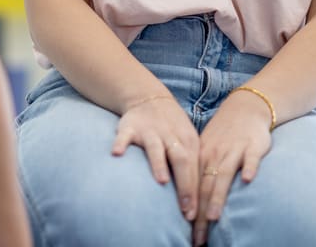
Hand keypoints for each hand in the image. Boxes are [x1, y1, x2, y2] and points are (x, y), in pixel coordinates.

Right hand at [111, 94, 201, 220]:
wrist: (150, 98)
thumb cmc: (172, 130)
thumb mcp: (187, 142)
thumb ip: (191, 166)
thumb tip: (199, 201)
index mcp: (188, 141)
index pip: (195, 169)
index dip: (195, 192)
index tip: (193, 215)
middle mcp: (171, 136)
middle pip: (182, 160)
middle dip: (185, 185)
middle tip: (185, 208)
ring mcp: (150, 131)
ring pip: (156, 147)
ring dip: (159, 163)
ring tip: (161, 181)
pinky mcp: (130, 127)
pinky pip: (124, 135)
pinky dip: (120, 143)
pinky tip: (116, 154)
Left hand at [192, 91, 272, 244]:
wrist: (246, 108)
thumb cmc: (225, 135)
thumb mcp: (207, 150)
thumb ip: (202, 173)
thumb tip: (192, 202)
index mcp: (202, 157)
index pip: (193, 188)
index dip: (190, 211)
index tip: (187, 233)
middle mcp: (214, 155)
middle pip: (205, 188)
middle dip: (200, 214)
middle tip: (197, 237)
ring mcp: (233, 150)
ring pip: (224, 175)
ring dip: (217, 196)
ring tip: (212, 217)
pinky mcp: (253, 146)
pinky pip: (250, 158)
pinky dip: (249, 167)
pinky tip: (247, 180)